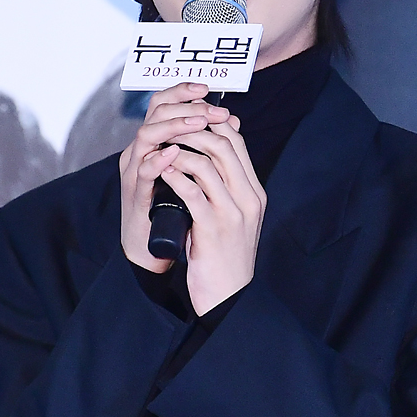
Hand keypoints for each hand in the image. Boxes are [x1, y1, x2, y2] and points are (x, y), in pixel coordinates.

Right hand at [119, 83, 235, 273]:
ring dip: (174, 127)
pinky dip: (157, 160)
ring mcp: (135, 172)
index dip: (182, 92)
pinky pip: (142, 171)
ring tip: (199, 124)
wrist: (154, 250)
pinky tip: (174, 153)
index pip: (163, 104)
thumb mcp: (193, 172)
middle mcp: (141, 152)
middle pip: (154, 113)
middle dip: (185, 106)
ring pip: (146, 135)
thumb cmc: (174, 210)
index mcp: (154, 144)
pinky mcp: (135, 194)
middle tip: (212, 110)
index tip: (207, 89)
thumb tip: (231, 119)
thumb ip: (206, 145)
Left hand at [159, 113, 266, 315]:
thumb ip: (228, 189)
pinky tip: (162, 171)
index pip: (237, 143)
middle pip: (224, 146)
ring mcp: (232, 213)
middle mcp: (248, 198)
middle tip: (171, 128)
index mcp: (254, 193)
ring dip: (181, 150)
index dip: (211, 124)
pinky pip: (192, 192)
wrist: (229, 295)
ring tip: (162, 147)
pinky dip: (175, 176)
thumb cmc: (226, 256)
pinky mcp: (213, 228)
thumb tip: (210, 160)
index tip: (188, 121)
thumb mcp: (234, 218)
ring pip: (208, 164)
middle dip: (194, 130)